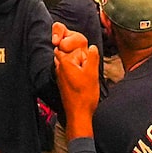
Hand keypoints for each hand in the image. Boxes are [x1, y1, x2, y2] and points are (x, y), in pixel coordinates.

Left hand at [52, 23, 100, 139]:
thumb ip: (91, 57)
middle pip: (63, 47)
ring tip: (85, 63)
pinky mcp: (62, 80)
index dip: (72, 38)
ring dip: (74, 56)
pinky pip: (66, 66)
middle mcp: (59, 66)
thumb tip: (92, 47)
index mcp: (65, 62)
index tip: (81, 43)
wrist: (78, 114)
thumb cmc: (84, 96)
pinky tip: (82, 71)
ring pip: (65, 57)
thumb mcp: (92, 73)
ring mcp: (60, 73)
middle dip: (73, 46)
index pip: (64, 41)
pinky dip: (73, 64)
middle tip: (84, 52)